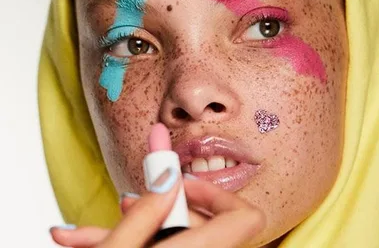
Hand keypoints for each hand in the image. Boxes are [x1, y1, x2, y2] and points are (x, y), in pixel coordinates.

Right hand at [51, 171, 265, 247]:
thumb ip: (148, 210)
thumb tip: (167, 173)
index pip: (245, 218)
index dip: (215, 193)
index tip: (179, 184)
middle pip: (208, 224)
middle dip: (164, 207)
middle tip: (128, 201)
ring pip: (183, 239)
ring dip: (145, 226)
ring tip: (99, 231)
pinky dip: (145, 244)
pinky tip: (101, 243)